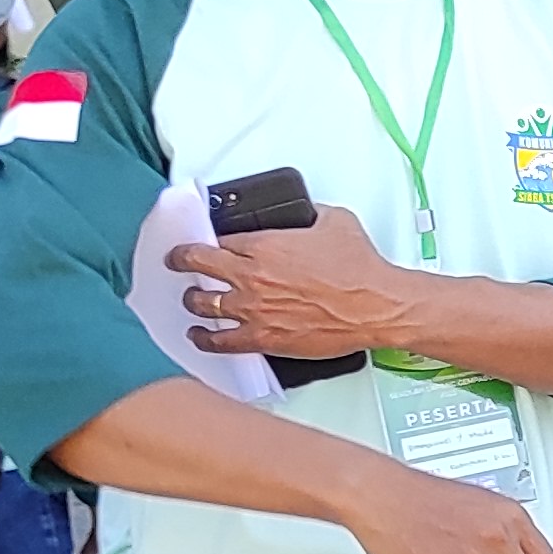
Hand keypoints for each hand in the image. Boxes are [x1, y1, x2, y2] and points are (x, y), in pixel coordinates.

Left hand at [178, 206, 413, 360]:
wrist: (375, 307)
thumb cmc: (360, 270)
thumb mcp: (336, 221)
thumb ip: (311, 214)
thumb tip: (307, 213)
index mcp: (265, 245)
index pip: (219, 240)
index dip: (207, 240)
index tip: (203, 242)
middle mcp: (252, 277)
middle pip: (198, 266)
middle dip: (182, 262)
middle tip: (177, 262)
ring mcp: (254, 310)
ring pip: (203, 304)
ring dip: (193, 301)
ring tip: (191, 301)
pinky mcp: (263, 338)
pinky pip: (221, 340)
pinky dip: (206, 338)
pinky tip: (200, 335)